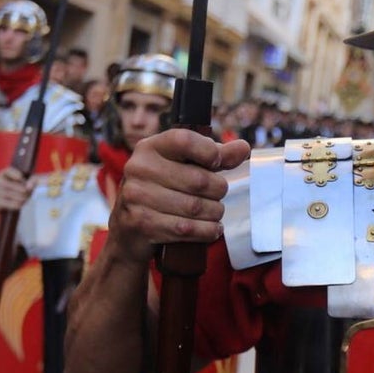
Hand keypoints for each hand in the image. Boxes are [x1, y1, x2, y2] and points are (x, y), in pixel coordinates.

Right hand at [0, 166, 32, 210]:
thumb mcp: (31, 184)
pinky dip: (12, 204)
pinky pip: (1, 202)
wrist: (18, 205)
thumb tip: (28, 186)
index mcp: (5, 173)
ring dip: (16, 197)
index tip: (21, 177)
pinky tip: (20, 205)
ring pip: (4, 193)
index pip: (7, 171)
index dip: (13, 173)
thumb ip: (33, 181)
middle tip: (28, 193)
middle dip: (17, 188)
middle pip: (5, 183)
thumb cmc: (25, 191)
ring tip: (26, 199)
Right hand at [113, 130, 249, 262]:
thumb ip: (214, 155)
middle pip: (199, 180)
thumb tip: (243, 148)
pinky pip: (187, 229)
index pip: (185, 140)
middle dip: (218, 190)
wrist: (130, 232)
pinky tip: (212, 228)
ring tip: (214, 212)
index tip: (217, 163)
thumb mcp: (183, 167)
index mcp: (149, 148)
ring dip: (214, 213)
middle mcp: (139, 168)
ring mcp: (137, 196)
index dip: (210, 152)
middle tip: (218, 195)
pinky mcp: (141, 224)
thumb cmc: (163, 191)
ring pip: (196, 207)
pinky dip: (207, 231)